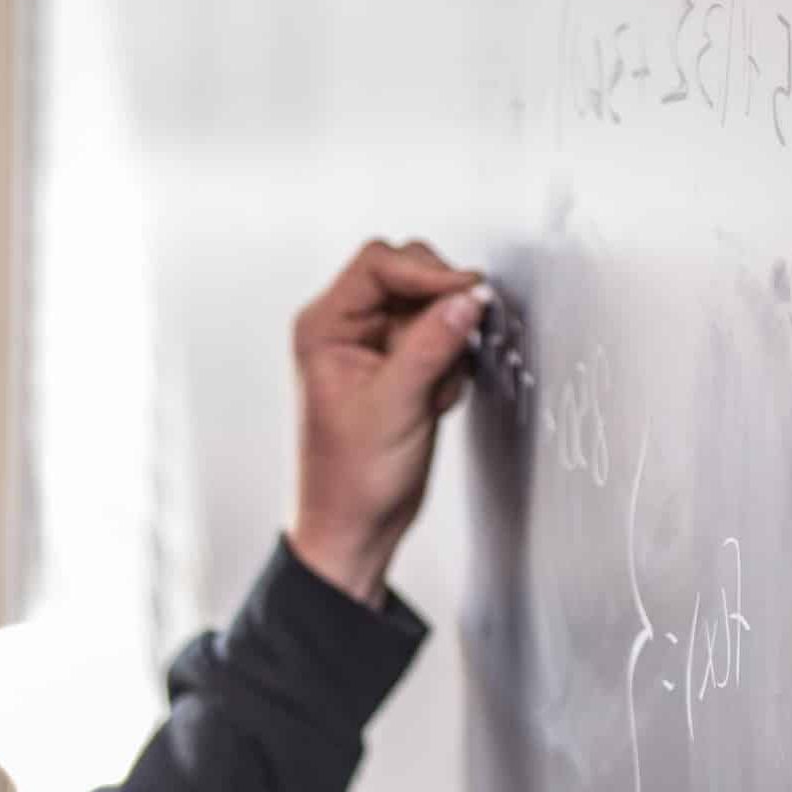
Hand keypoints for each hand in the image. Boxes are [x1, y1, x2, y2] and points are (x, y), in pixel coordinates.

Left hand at [288, 239, 486, 605]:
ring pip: (431, 307)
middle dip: (440, 306)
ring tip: (436, 389)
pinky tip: (436, 402)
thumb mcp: (395, 406)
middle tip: (460, 339)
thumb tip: (467, 298)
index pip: (378, 264)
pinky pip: (441, 340)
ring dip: (448, 342)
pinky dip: (451, 365)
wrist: (357, 527)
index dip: (426, 272)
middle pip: (407, 274)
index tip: (466, 293)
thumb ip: (432, 346)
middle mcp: (346, 328)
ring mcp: (376, 346)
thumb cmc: (352, 479)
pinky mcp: (401, 366)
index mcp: (324, 327)